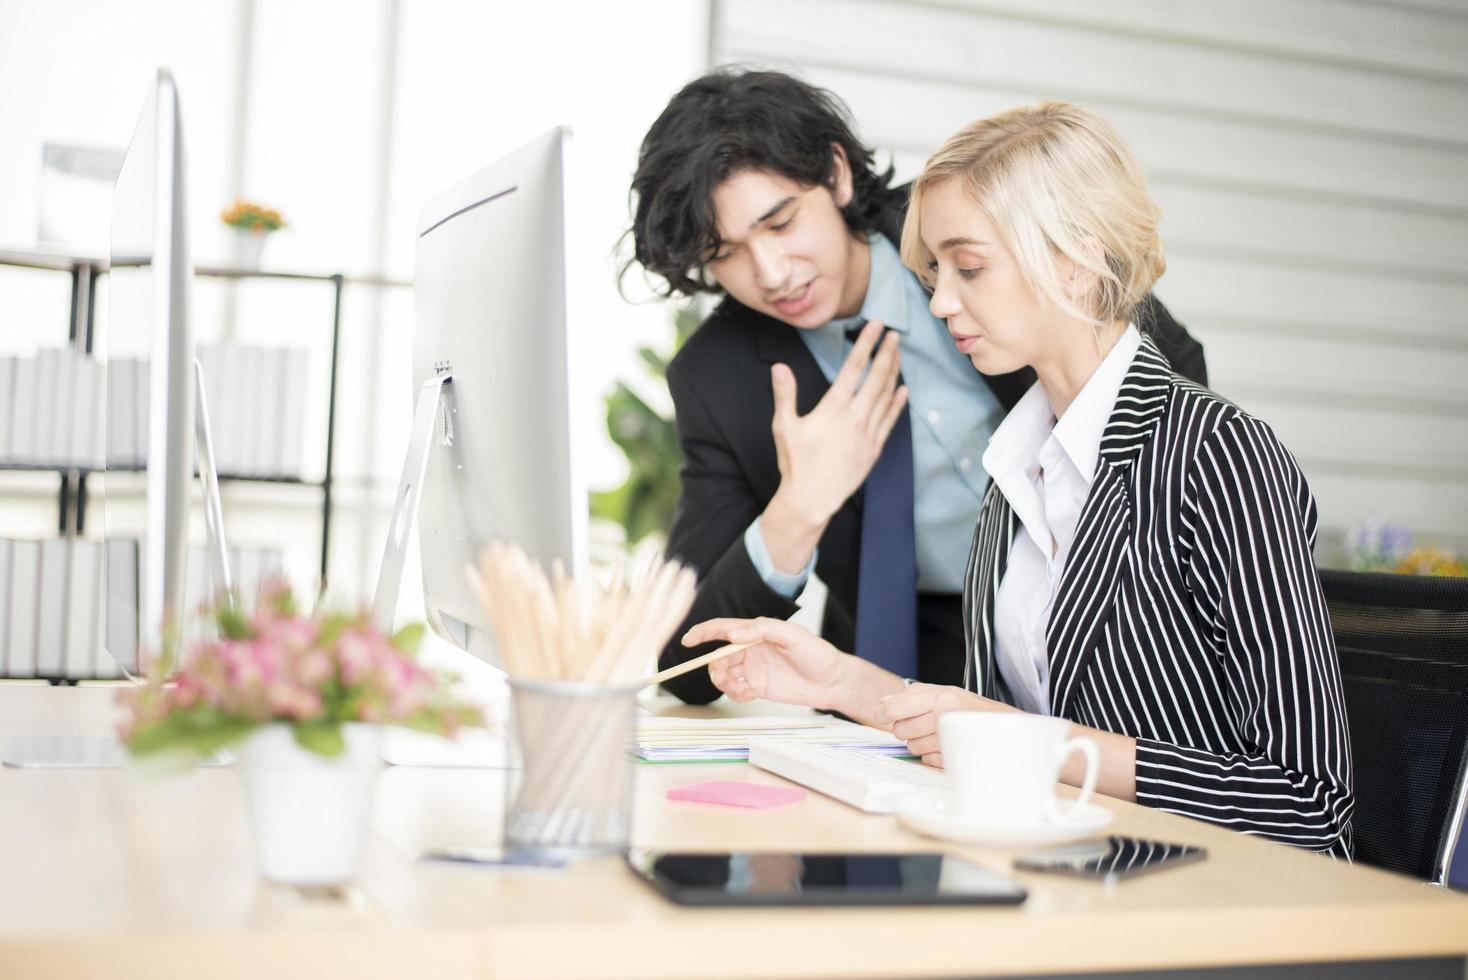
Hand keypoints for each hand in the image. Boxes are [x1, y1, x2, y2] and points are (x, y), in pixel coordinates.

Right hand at [682, 617, 846, 709]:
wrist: (833, 682)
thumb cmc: (817, 653)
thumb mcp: (792, 635)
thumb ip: (762, 629)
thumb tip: (733, 634)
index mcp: (756, 632)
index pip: (723, 629)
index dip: (703, 633)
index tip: (688, 641)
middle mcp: (751, 650)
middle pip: (718, 656)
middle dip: (715, 667)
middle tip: (726, 676)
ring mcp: (753, 670)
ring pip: (724, 675)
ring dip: (724, 683)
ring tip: (741, 688)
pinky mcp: (758, 688)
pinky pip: (735, 691)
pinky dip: (734, 694)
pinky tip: (748, 695)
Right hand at [768, 319, 908, 531]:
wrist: (812, 498)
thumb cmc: (796, 462)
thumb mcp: (784, 426)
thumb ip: (785, 394)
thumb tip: (779, 367)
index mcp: (833, 408)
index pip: (854, 367)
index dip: (867, 343)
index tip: (877, 326)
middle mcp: (855, 417)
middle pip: (877, 377)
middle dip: (887, 352)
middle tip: (895, 334)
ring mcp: (868, 433)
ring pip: (887, 396)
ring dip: (894, 372)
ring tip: (898, 354)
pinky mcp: (875, 448)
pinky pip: (891, 420)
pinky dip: (898, 402)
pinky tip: (903, 389)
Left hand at [873, 683, 1016, 767]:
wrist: (1007, 728)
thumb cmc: (973, 709)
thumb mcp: (944, 692)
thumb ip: (912, 695)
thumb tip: (882, 703)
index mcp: (940, 696)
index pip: (894, 708)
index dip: (883, 714)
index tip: (883, 716)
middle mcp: (944, 716)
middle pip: (900, 730)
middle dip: (905, 729)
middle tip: (920, 724)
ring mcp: (949, 739)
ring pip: (912, 747)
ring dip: (919, 743)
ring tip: (936, 734)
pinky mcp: (954, 758)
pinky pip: (927, 760)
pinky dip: (931, 755)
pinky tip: (944, 745)